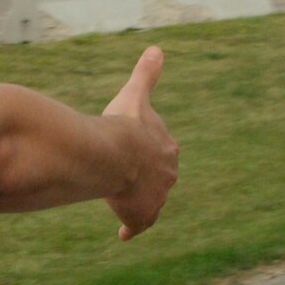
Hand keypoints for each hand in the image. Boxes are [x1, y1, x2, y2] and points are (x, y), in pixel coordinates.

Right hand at [102, 46, 178, 240]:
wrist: (116, 156)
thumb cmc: (124, 125)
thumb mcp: (136, 95)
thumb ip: (146, 75)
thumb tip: (157, 49)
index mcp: (168, 150)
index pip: (162, 153)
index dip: (149, 153)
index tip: (139, 154)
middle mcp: (167, 177)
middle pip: (159, 180)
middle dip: (147, 180)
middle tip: (129, 179)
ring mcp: (156, 198)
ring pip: (150, 203)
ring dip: (138, 202)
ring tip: (124, 202)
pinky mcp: (142, 216)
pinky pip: (138, 225)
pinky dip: (132, 229)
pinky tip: (124, 234)